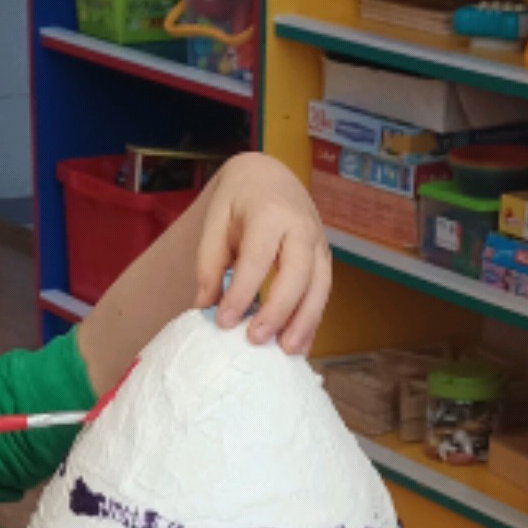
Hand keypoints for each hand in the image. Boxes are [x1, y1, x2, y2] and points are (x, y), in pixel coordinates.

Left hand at [192, 156, 331, 355]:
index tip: (224, 322)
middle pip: (297, 274)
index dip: (242, 292)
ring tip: (288, 351)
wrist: (270, 176)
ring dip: (305, 321)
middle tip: (256, 339)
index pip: (258, 258)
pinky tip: (300, 344)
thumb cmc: (238, 201)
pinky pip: (323, 291)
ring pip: (319, 285)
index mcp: (270, 214)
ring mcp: (318, 242)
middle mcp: (301, 227)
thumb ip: (209, 263)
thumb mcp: (215, 223)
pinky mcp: (323, 257)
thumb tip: (204, 306)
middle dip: (279, 310)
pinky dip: (313, 320)